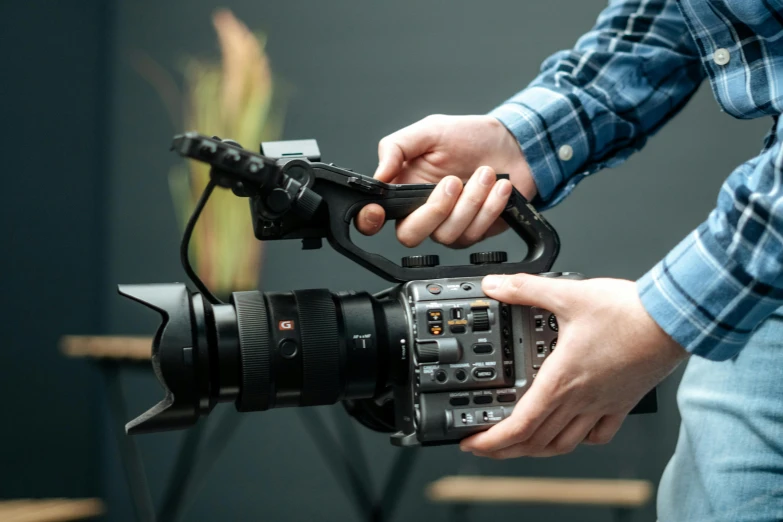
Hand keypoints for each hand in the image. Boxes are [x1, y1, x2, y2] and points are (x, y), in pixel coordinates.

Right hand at [355, 115, 535, 247]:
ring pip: (447, 234)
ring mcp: (448, 225)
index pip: (373, 217)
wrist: (512, 145)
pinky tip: (499, 185)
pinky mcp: (473, 232)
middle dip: (434, 209)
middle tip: (454, 181)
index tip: (379, 210)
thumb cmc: (470, 137)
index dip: (370, 221)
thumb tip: (378, 175)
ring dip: (471, 201)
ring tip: (486, 172)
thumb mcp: (430, 130)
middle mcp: (422, 211)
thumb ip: (397, 147)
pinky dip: (490, 206)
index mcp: (403, 189)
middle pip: (410, 235)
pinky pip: (474, 232)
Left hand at [460, 274, 687, 457]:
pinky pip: (599, 434)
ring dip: (537, 450)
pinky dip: (580, 440)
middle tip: (486, 447)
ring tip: (520, 446)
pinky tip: (573, 433)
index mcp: (562, 378)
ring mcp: (603, 405)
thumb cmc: (629, 312)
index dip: (492, 441)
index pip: (520, 425)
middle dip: (505, 449)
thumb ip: (526, 288)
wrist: (675, 320)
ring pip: (564, 443)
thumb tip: (495, 285)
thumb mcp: (568, 293)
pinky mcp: (622, 403)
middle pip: (536, 441)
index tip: (473, 443)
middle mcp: (581, 399)